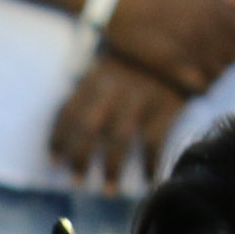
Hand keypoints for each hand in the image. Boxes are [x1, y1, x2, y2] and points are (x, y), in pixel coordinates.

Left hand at [49, 54, 186, 193]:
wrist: (182, 42)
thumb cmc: (137, 63)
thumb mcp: (108, 68)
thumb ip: (89, 93)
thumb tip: (67, 129)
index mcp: (94, 80)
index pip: (68, 112)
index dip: (58, 139)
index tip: (53, 162)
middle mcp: (113, 91)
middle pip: (88, 129)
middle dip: (79, 157)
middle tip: (75, 182)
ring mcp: (140, 99)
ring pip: (118, 140)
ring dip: (111, 168)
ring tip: (108, 191)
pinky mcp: (166, 107)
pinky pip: (155, 142)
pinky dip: (151, 164)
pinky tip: (149, 182)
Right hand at [99, 0, 234, 96]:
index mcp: (220, 6)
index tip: (228, 39)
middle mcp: (212, 28)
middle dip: (227, 55)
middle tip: (211, 54)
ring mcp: (194, 48)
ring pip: (220, 71)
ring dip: (213, 70)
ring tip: (200, 66)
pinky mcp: (174, 65)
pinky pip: (201, 85)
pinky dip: (200, 85)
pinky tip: (189, 79)